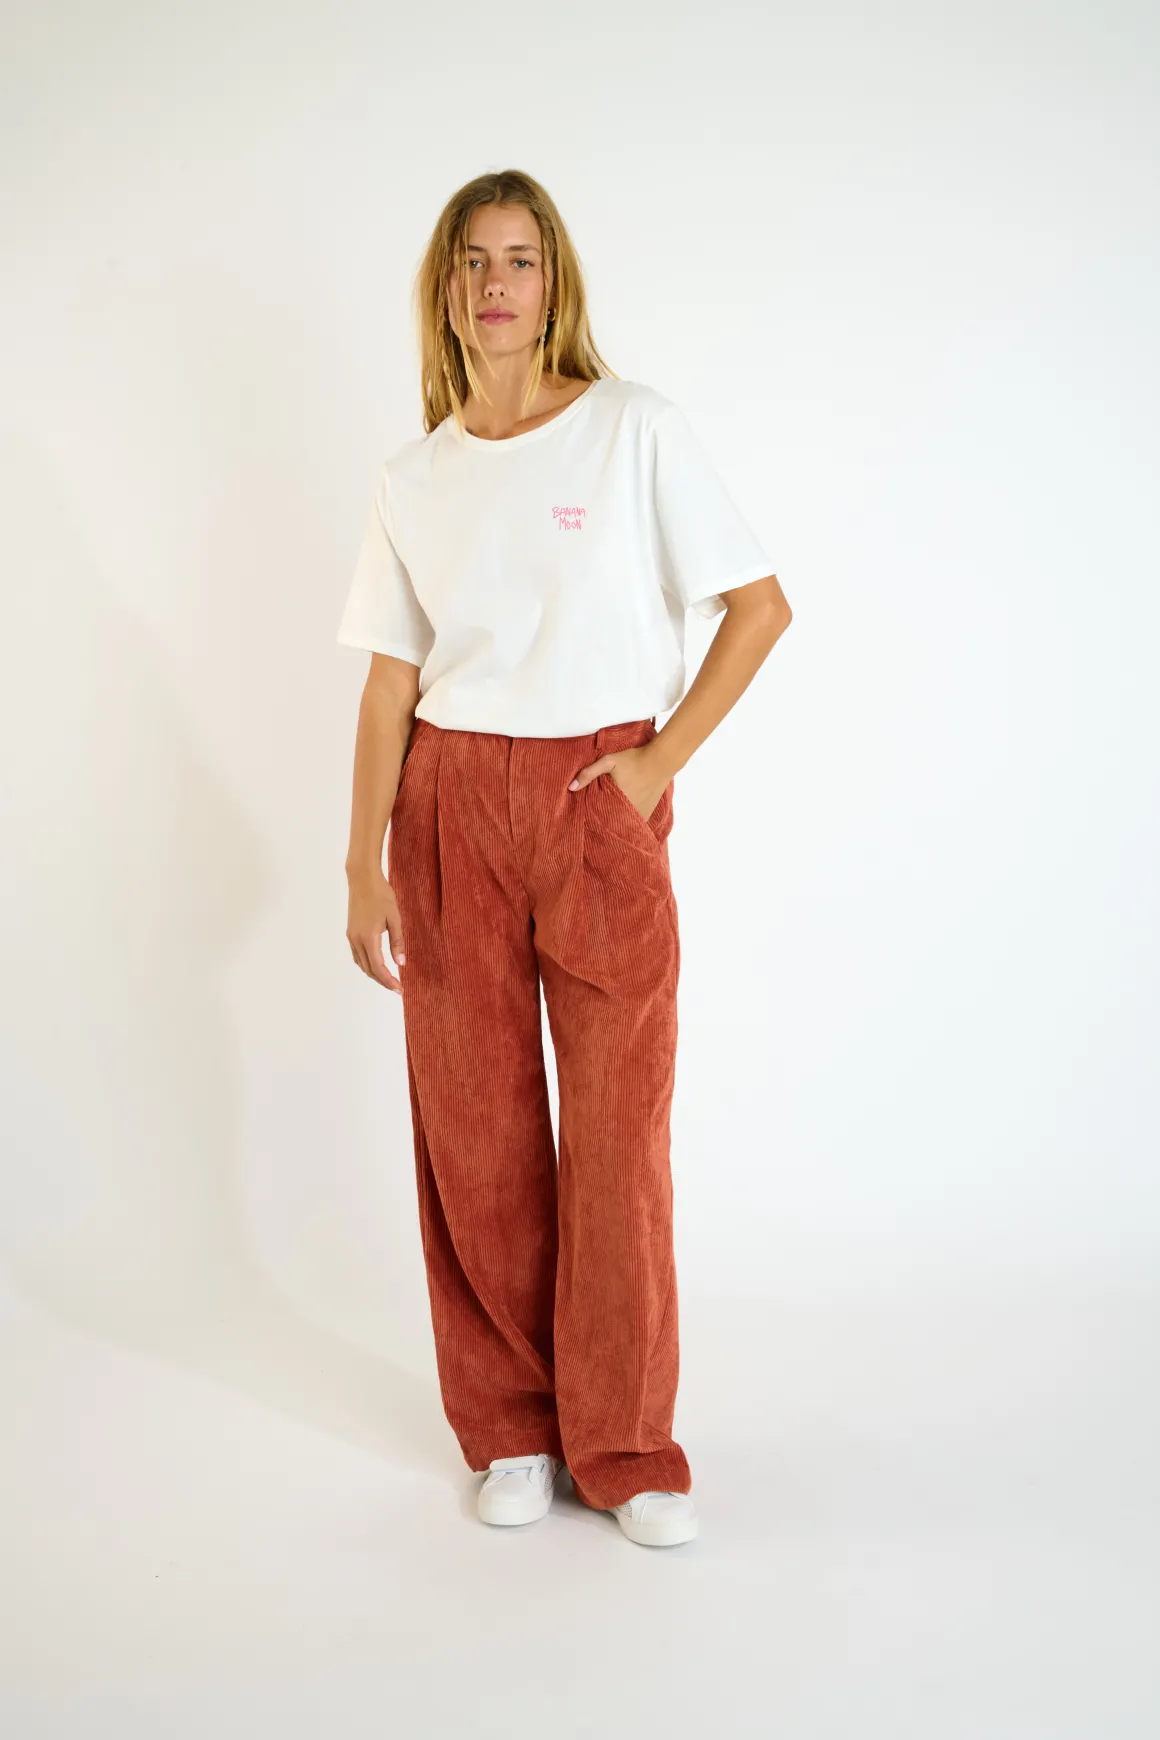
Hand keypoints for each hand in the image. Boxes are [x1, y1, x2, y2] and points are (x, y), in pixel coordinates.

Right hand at [346, 868, 405, 993]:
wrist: (363, 879)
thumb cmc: (381, 895)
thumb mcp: (394, 918)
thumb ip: (397, 942)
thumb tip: (400, 963)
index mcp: (368, 937)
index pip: (378, 967)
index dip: (388, 981)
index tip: (399, 989)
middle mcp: (356, 940)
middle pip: (368, 969)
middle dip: (382, 981)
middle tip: (397, 988)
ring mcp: (351, 936)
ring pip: (361, 963)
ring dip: (374, 974)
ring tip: (388, 979)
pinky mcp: (351, 932)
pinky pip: (357, 955)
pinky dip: (367, 964)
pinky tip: (376, 964)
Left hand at [568, 743, 668, 823]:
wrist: (660, 761)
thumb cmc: (633, 760)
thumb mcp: (608, 761)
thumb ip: (589, 773)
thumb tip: (571, 788)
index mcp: (615, 801)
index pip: (598, 817)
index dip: (591, 819)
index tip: (586, 818)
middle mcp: (628, 812)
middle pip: (610, 823)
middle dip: (602, 821)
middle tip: (595, 820)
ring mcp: (639, 814)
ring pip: (622, 825)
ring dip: (615, 822)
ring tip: (607, 819)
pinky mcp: (647, 813)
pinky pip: (633, 823)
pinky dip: (627, 822)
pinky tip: (621, 817)